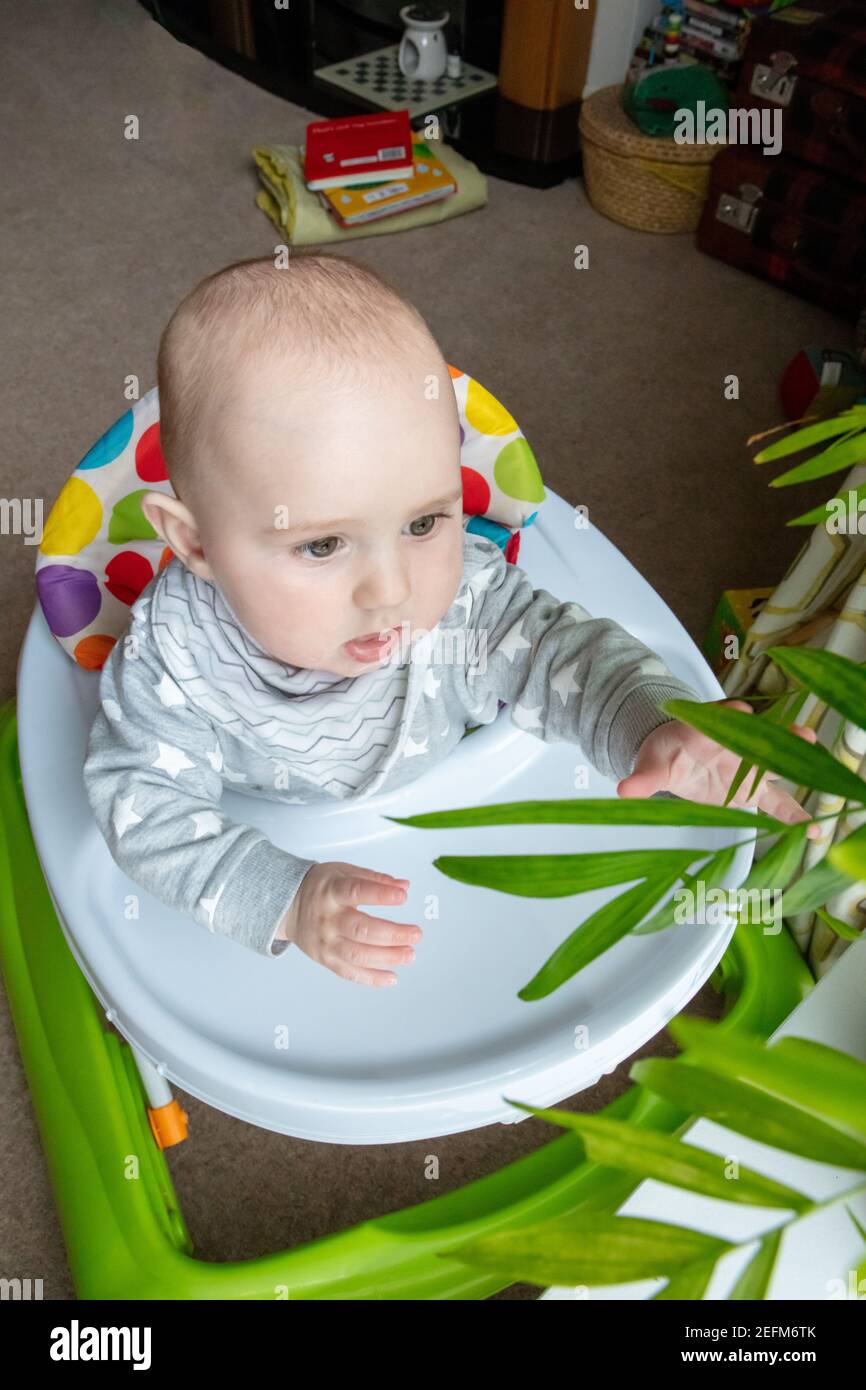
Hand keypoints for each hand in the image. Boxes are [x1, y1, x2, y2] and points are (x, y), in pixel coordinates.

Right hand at [280, 861, 420, 986]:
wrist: (289, 906)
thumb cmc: (321, 888)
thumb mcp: (344, 872)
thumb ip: (374, 879)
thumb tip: (403, 886)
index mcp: (332, 892)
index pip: (356, 892)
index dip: (380, 895)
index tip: (402, 897)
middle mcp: (328, 919)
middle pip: (361, 929)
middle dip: (392, 934)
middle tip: (416, 934)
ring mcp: (326, 942)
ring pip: (357, 954)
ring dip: (387, 957)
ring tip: (410, 954)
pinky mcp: (326, 960)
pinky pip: (350, 973)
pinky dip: (372, 978)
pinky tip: (392, 976)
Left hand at [616, 699, 821, 839]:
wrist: (676, 760)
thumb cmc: (664, 755)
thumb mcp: (651, 765)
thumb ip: (643, 779)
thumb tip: (624, 790)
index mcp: (707, 731)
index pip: (720, 718)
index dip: (730, 714)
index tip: (741, 712)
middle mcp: (734, 745)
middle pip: (760, 737)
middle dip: (781, 735)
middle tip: (803, 733)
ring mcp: (748, 767)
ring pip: (776, 766)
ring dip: (797, 767)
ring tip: (820, 774)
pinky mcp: (754, 790)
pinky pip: (777, 803)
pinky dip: (794, 817)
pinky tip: (814, 829)